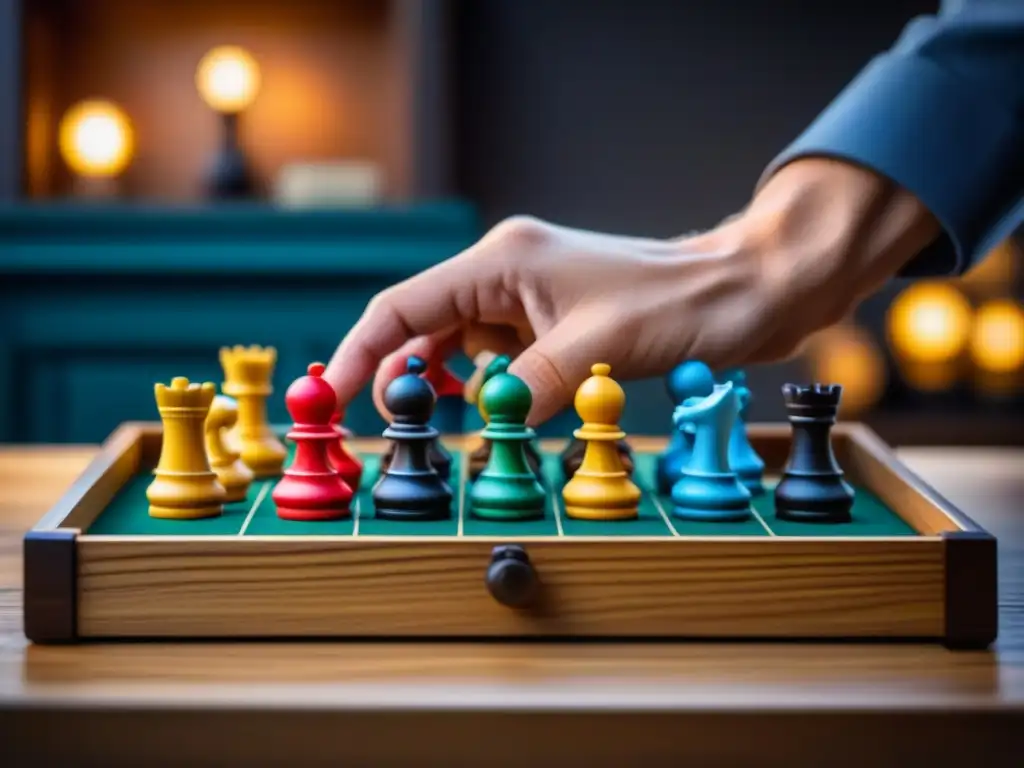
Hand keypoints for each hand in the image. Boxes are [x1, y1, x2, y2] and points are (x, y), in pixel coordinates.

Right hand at [325, 158, 938, 425]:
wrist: (744, 292)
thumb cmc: (678, 304)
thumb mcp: (592, 352)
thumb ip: (523, 390)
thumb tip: (476, 427)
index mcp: (501, 260)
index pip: (405, 307)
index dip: (363, 353)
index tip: (335, 397)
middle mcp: (506, 271)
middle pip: (426, 327)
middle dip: (405, 376)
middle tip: (393, 427)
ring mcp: (530, 295)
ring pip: (463, 346)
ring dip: (452, 385)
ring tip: (444, 424)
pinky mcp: (554, 318)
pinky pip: (501, 356)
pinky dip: (491, 386)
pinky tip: (497, 409)